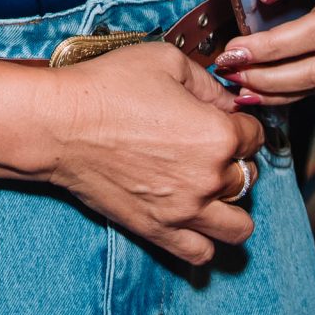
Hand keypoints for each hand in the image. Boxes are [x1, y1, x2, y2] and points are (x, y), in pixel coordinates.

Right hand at [37, 44, 265, 265]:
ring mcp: (184, 211)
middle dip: (234, 159)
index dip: (240, 122)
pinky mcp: (157, 230)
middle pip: (247, 177)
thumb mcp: (166, 61)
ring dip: (231, 206)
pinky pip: (202, 253)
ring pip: (238, 227)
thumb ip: (208, 83)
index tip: (221, 118)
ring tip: (210, 188)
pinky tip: (192, 217)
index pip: (254, 135)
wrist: (59, 125)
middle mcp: (208, 179)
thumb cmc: (108, 87)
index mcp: (217, 135)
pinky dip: (206, 240)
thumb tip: (228, 103)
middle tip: (207, 146)